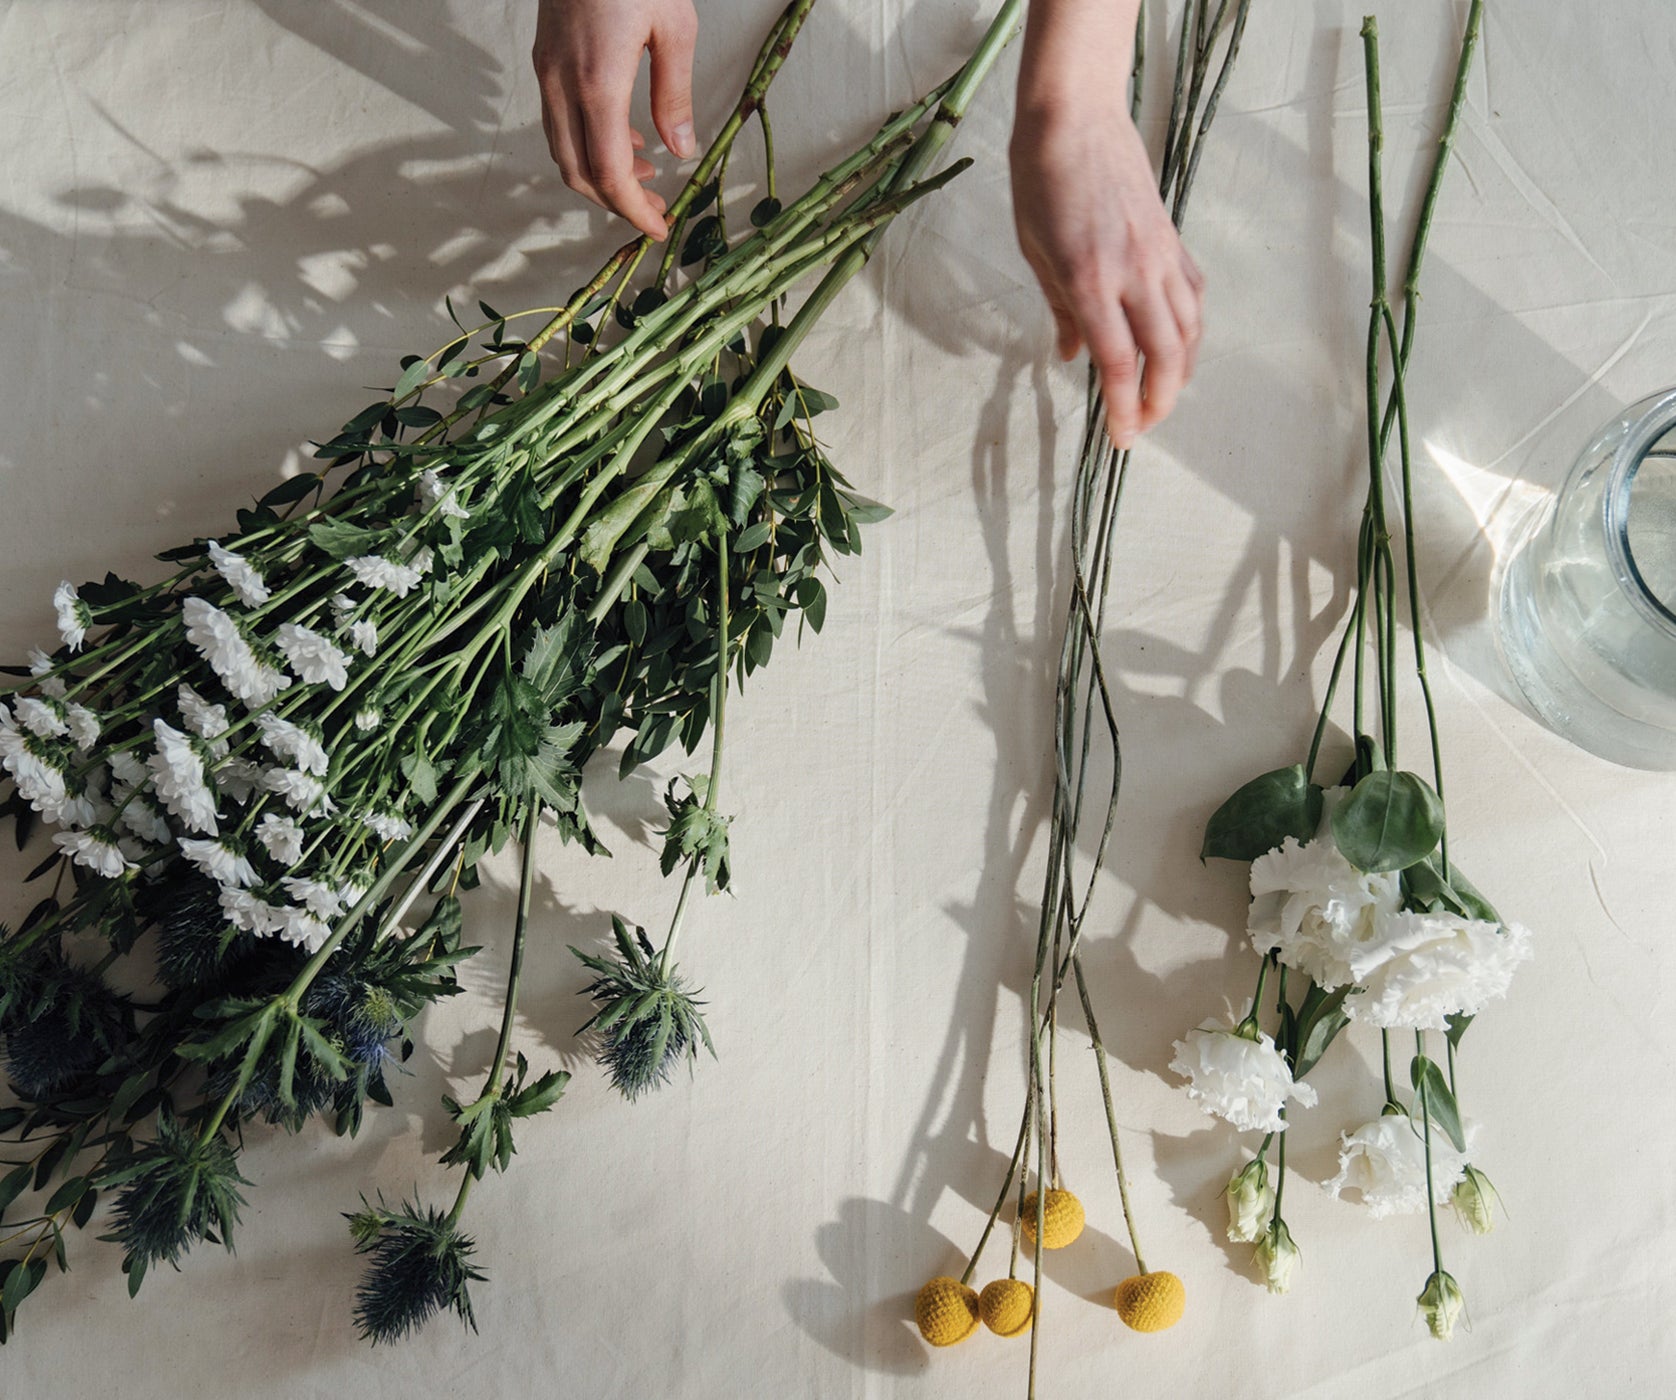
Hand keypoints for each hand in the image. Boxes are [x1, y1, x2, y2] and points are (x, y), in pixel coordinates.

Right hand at [532, 0, 699, 240]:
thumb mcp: (676, 26)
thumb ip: (675, 93)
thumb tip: (681, 148)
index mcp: (597, 82)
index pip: (608, 173)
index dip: (632, 210)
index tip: (657, 228)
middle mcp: (563, 84)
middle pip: (578, 173)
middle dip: (616, 203)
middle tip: (655, 210)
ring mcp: (547, 72)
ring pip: (563, 151)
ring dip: (600, 177)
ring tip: (645, 179)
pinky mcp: (545, 60)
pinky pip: (559, 122)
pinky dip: (588, 145)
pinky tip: (625, 140)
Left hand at [1010, 0, 1203, 448]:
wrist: (1074, 120)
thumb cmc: (1041, 185)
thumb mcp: (1035, 255)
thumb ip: (1060, 311)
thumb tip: (1073, 357)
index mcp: (1091, 280)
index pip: (1117, 363)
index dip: (1124, 409)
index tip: (1121, 439)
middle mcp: (1133, 272)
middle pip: (1166, 357)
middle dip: (1160, 403)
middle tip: (1143, 427)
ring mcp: (1160, 255)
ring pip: (1189, 330)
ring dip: (1181, 372)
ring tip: (1161, 395)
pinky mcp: (1172, 239)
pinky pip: (1192, 296)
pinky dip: (1189, 329)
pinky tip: (1175, 344)